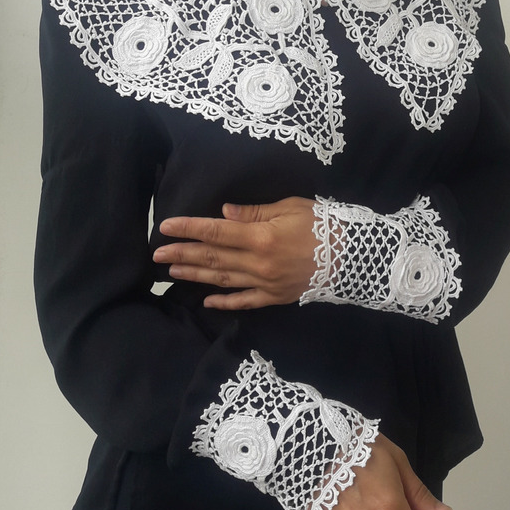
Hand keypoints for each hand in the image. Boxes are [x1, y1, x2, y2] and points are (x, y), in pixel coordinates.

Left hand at [153, 197, 315, 308]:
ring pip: (222, 280)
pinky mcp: (275, 297)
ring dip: (195, 275)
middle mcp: (258, 263)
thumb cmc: (322, 224)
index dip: (188, 229)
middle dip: (182, 254)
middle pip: (213, 257)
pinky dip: (224, 302)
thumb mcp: (289, 207)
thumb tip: (222, 214)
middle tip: (157, 253)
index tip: (166, 227)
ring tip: (172, 271)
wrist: (352, 256)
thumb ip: (253, 213)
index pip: (215, 232)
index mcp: (260, 237)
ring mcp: (265, 283)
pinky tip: (206, 300)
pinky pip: (245, 301)